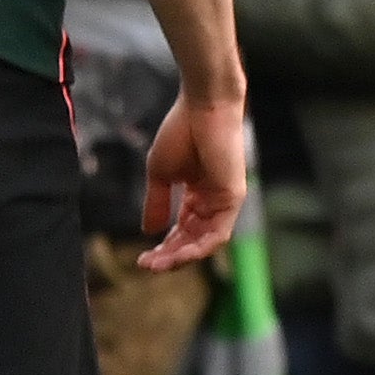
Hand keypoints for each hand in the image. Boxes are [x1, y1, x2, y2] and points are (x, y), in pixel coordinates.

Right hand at [139, 87, 249, 268]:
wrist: (201, 107)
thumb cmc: (182, 132)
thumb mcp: (160, 175)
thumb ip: (157, 203)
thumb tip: (148, 231)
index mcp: (198, 195)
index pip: (182, 230)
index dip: (163, 247)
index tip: (142, 259)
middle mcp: (213, 201)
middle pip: (193, 240)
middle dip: (169, 257)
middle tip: (146, 267)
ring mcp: (225, 201)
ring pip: (206, 243)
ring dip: (182, 257)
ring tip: (158, 265)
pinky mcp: (233, 198)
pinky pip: (218, 234)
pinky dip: (199, 248)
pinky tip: (179, 255)